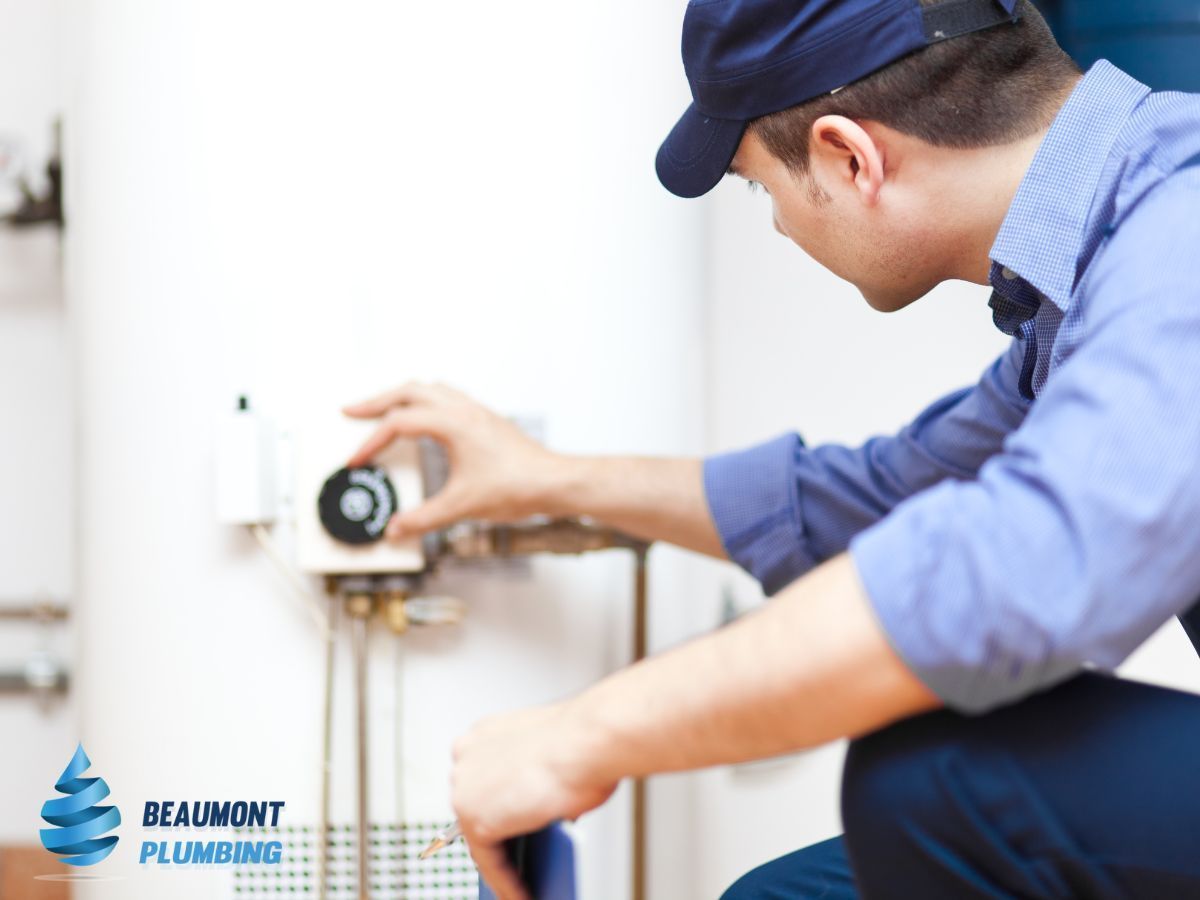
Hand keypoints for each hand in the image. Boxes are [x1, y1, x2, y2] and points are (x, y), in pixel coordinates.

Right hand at [342, 382, 564, 538]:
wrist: (555, 482)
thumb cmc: (518, 486)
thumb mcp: (462, 506)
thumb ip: (423, 518)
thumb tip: (397, 528)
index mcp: (453, 422)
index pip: (398, 423)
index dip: (371, 443)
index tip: (357, 462)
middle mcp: (464, 409)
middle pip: (408, 391)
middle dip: (376, 401)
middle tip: (351, 412)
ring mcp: (476, 411)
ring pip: (429, 388)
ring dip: (401, 396)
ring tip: (382, 410)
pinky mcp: (486, 420)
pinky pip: (447, 397)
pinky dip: (425, 402)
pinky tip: (423, 420)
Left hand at [451, 703, 617, 899]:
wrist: (589, 741)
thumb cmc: (584, 741)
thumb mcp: (555, 758)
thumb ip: (539, 782)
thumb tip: (545, 811)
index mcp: (485, 734)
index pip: (485, 779)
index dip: (498, 804)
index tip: (507, 824)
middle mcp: (468, 756)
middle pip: (479, 806)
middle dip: (499, 833)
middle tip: (518, 857)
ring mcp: (465, 787)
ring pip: (481, 837)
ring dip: (503, 861)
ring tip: (522, 882)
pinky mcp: (475, 820)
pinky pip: (489, 861)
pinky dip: (507, 882)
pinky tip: (523, 894)